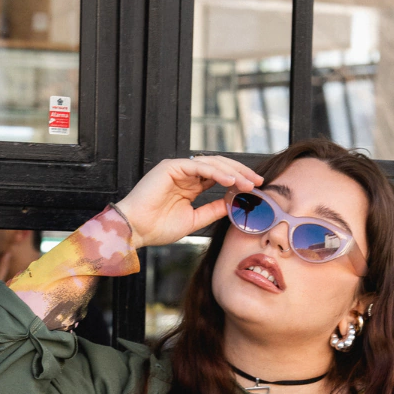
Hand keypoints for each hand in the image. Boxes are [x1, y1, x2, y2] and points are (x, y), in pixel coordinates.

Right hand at [115, 155, 262, 249]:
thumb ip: (212, 210)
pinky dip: (216, 172)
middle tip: (257, 182)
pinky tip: (230, 181)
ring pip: (212, 163)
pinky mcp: (171, 167)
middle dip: (240, 173)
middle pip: (219, 167)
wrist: (135, 230)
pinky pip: (199, 166)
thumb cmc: (157, 228)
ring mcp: (178, 168)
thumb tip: (233, 203)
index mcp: (190, 185)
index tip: (255, 189)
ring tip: (247, 182)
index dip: (237, 180)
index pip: (219, 176)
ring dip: (232, 172)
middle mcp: (185, 174)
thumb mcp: (194, 220)